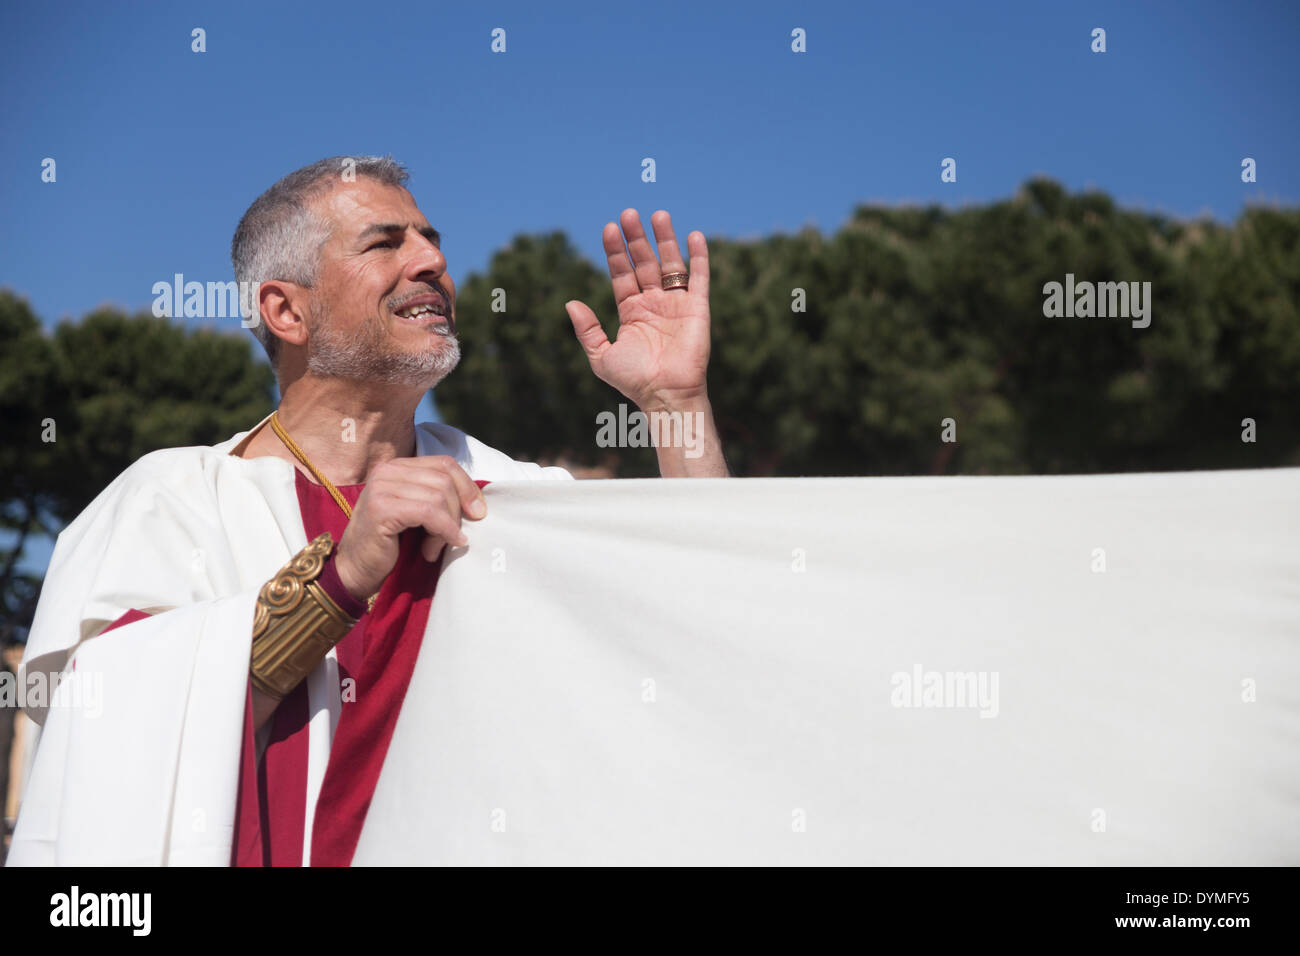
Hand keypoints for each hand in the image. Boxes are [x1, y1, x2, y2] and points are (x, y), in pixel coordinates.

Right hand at [332, 456, 485, 601]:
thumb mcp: (417, 514)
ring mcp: (381, 487)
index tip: (478, 512)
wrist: (355, 570)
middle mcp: (387, 471)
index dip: (467, 487)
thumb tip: (478, 504)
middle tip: (452, 537)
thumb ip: (438, 499)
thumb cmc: (390, 544)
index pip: (445, 463)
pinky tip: (439, 547)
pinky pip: (429, 512)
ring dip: (447, 526)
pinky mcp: (381, 507)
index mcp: (398, 467)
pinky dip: (443, 531)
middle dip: (457, 511)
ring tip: (436, 547)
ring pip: (439, 496)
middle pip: (445, 479)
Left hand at [565, 209, 711, 410]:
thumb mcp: (601, 356)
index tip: (609, 229)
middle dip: (637, 239)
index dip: (616, 252)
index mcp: (632, 312)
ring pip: (670, 264)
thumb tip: (570, 303)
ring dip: (665, 239)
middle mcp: (654, 304)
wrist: (665, 395)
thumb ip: (587, 330)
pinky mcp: (697, 309)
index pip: (622, 274)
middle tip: (628, 214)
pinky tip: (693, 236)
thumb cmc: (634, 381)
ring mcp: (676, 304)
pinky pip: (699, 278)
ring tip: (657, 215)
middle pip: (644, 263)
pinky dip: (699, 257)